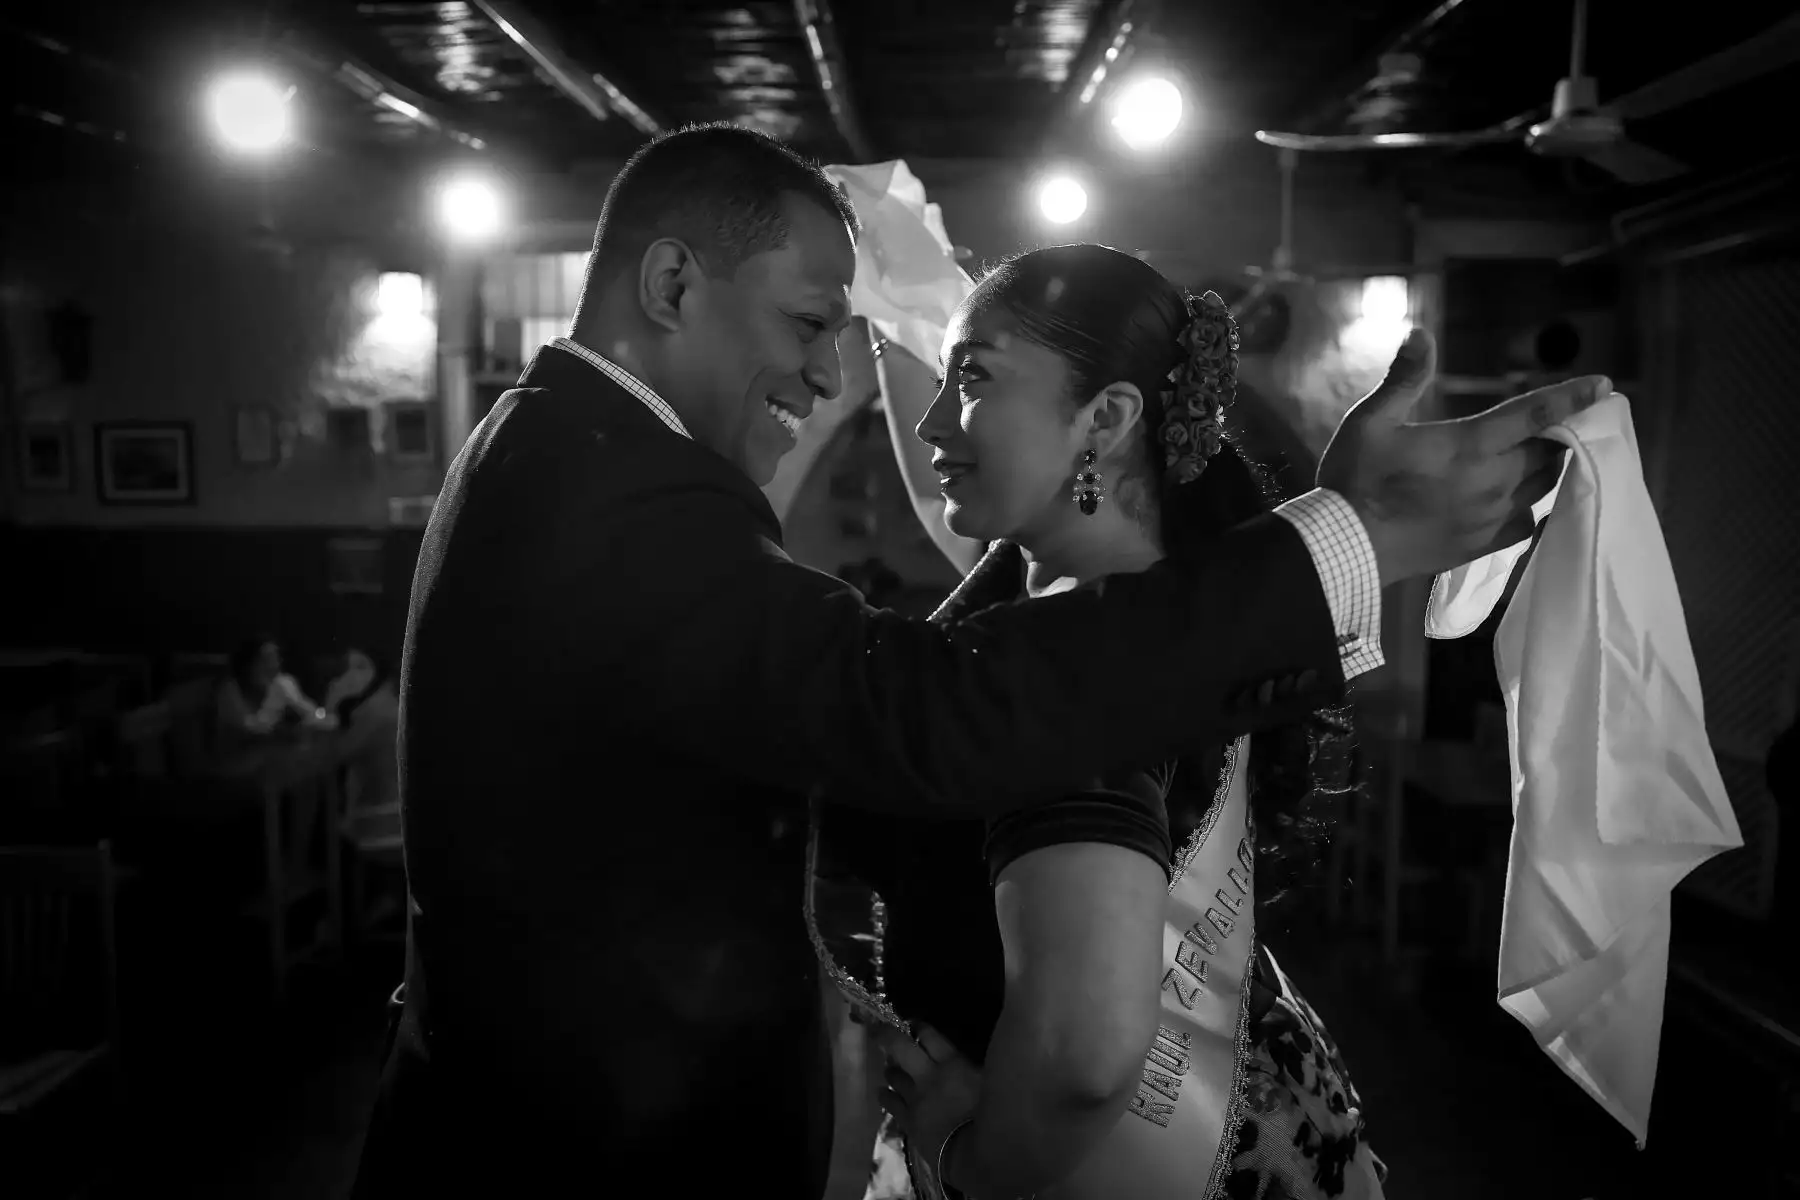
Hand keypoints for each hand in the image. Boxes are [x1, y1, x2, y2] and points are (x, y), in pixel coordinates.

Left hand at [876, 1023, 981, 1183]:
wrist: (975, 1153)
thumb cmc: (991, 1116)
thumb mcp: (991, 1083)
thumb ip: (978, 1068)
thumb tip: (976, 1058)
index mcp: (952, 1063)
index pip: (930, 1036)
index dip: (919, 1026)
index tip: (912, 1023)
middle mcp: (928, 1074)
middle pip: (901, 1047)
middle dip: (888, 1036)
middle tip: (879, 1030)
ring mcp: (915, 1097)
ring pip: (894, 1075)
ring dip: (892, 1070)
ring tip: (891, 1069)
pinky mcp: (908, 1119)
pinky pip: (890, 1103)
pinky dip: (886, 1095)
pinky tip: (882, 1092)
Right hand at [1317, 327, 1610, 584]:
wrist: (1346, 546)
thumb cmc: (1355, 480)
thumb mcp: (1370, 421)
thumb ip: (1403, 379)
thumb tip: (1419, 333)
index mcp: (1471, 445)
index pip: (1535, 414)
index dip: (1572, 397)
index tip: (1605, 385)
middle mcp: (1493, 481)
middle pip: (1548, 452)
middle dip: (1558, 434)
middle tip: (1562, 422)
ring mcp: (1491, 517)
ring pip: (1542, 487)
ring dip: (1547, 467)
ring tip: (1544, 455)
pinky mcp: (1483, 545)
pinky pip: (1526, 522)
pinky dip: (1531, 505)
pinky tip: (1520, 499)